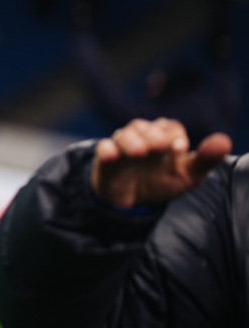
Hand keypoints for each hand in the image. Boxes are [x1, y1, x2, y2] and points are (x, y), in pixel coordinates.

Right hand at [91, 118, 231, 207]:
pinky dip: (106, 150)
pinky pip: (103, 148)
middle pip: (146, 127)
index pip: (170, 127)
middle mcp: (142, 138)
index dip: (175, 135)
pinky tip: (113, 156)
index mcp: (164, 138)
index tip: (180, 150)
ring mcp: (123, 147)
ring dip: (132, 140)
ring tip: (139, 153)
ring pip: (125, 134)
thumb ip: (205, 159)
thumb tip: (225, 141)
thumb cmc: (162, 181)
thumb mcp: (188, 175)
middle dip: (154, 135)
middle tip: (159, 148)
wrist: (131, 201)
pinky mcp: (105, 158)